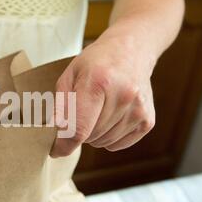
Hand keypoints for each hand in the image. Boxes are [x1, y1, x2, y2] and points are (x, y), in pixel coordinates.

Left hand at [50, 30, 156, 157]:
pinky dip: (109, 137)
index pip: (79, 129)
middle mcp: (123, 96)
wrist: (131, 51)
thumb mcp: (70, 75)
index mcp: (99, 82)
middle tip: (82, 110)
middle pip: (89, 137)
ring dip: (94, 134)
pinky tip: (111, 116)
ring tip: (98, 109)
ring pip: (103, 143)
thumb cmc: (96, 63)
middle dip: (79, 130)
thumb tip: (57, 133)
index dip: (64, 145)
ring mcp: (138, 110)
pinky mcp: (147, 121)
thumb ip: (60, 105)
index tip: (55, 150)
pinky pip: (117, 145)